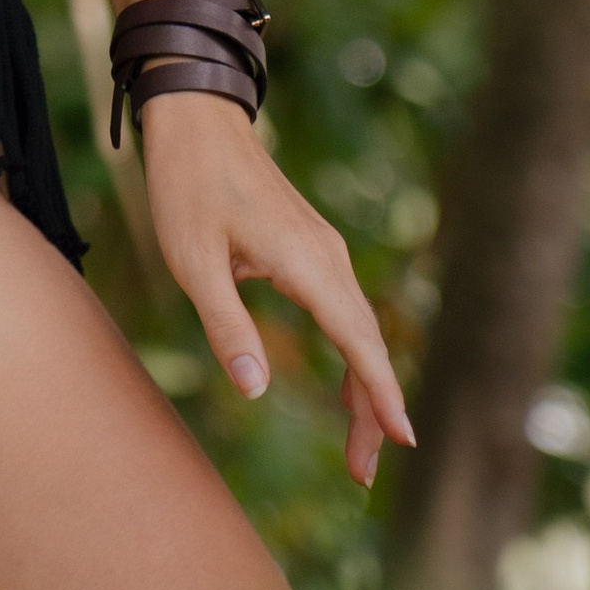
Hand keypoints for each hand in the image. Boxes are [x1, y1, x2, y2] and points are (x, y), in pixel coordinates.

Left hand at [139, 91, 416, 489]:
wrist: (195, 118)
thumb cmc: (186, 186)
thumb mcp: (193, 261)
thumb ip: (226, 326)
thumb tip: (256, 390)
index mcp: (305, 263)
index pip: (357, 341)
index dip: (381, 394)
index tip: (404, 441)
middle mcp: (327, 256)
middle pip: (367, 342)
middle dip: (372, 409)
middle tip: (364, 471)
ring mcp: (323, 248)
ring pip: (359, 326)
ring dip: (364, 384)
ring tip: (359, 443)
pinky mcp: (311, 244)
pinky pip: (345, 307)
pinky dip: (353, 351)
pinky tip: (346, 383)